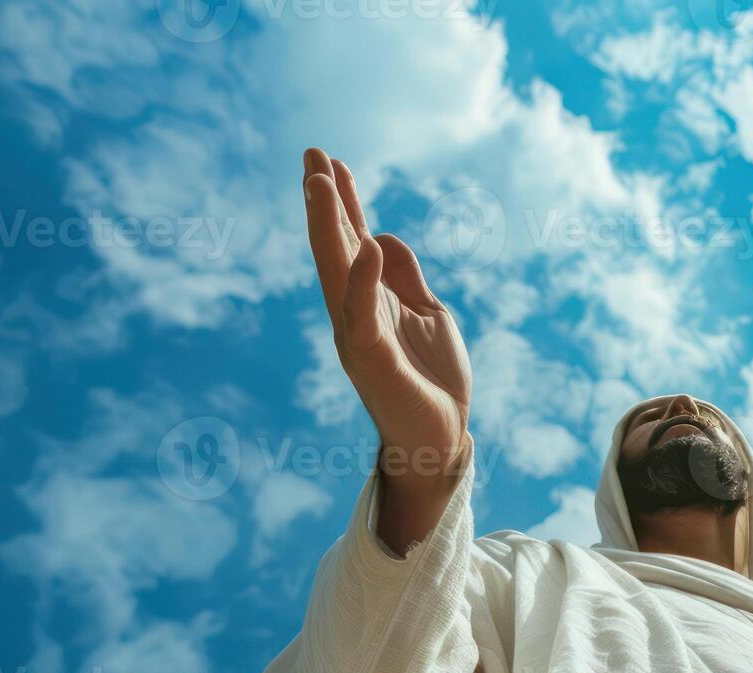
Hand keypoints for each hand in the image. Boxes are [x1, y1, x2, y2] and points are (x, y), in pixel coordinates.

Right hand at [303, 148, 471, 548]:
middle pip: (333, 248)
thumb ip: (406, 277)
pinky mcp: (373, 362)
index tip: (328, 160)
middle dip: (323, 202)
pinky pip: (364, 315)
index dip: (341, 202)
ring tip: (322, 183)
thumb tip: (381, 235)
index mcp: (367, 301)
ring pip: (337, 272)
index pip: (349, 241)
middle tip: (311, 155)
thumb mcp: (428, 312)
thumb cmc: (432, 379)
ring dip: (330, 227)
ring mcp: (358, 337)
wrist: (440, 438)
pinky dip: (364, 280)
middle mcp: (353, 314)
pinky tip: (366, 244)